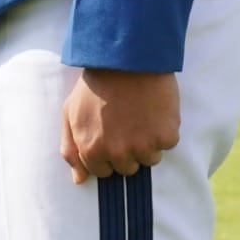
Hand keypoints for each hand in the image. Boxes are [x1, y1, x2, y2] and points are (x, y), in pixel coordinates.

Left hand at [60, 68, 180, 182]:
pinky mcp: (166, 136)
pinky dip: (165, 130)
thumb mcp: (71, 113)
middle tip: (127, 123)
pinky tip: (155, 110)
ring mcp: (143, 146)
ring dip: (148, 142)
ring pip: (150, 159)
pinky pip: (168, 144)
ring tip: (141, 115)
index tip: (111, 136)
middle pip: (128, 168)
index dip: (107, 154)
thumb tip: (79, 180)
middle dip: (127, 149)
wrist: (127, 58)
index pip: (103, 172)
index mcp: (92, 149)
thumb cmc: (96, 84)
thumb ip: (71, 148)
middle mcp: (118, 153)